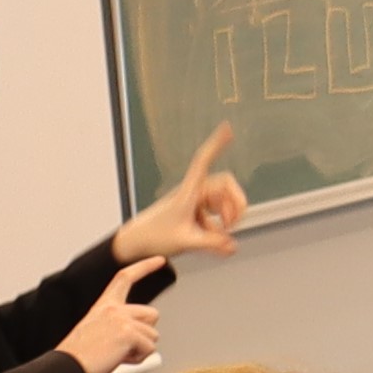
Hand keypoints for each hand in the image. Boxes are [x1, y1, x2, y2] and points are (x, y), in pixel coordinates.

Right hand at [60, 259, 170, 372]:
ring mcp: (122, 320)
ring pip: (153, 335)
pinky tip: (118, 359)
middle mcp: (113, 309)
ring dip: (140, 349)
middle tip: (121, 347)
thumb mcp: (98, 331)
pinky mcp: (128, 334)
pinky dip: (138, 359)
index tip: (160, 260)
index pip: (125, 278)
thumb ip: (119, 325)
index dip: (144, 267)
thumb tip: (143, 334)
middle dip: (145, 333)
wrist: (66, 368)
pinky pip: (150, 349)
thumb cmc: (79, 356)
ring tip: (115, 354)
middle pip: (152, 315)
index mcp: (104, 306)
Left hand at [110, 123, 249, 267]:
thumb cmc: (154, 237)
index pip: (202, 162)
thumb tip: (233, 245)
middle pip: (227, 186)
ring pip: (226, 200)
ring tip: (222, 233)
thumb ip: (212, 244)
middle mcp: (194, 192)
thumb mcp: (185, 241)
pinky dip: (221, 226)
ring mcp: (197, 201)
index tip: (227, 127)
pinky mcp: (198, 211)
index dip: (216, 144)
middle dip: (236, 205)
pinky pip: (220, 213)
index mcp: (188, 192)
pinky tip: (215, 238)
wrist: (136, 243)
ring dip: (229, 217)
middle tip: (231, 225)